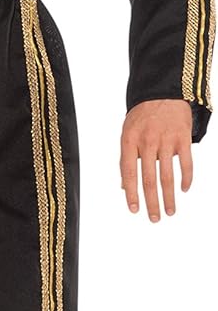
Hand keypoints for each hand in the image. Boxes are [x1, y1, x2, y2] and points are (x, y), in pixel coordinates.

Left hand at [120, 99, 192, 219]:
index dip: (131, 193)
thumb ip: (126, 159)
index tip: (134, 210)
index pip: (128, 173)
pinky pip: (186, 162)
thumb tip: (124, 187)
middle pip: (149, 178)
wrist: (162, 92)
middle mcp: (148, 141)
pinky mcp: (183, 137)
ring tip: (170, 211)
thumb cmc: (143, 115)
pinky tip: (184, 189)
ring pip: (168, 175)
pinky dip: (186, 178)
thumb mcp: (127, 133)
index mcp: (130, 141)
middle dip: (151, 202)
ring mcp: (166, 139)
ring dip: (169, 196)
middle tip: (154, 218)